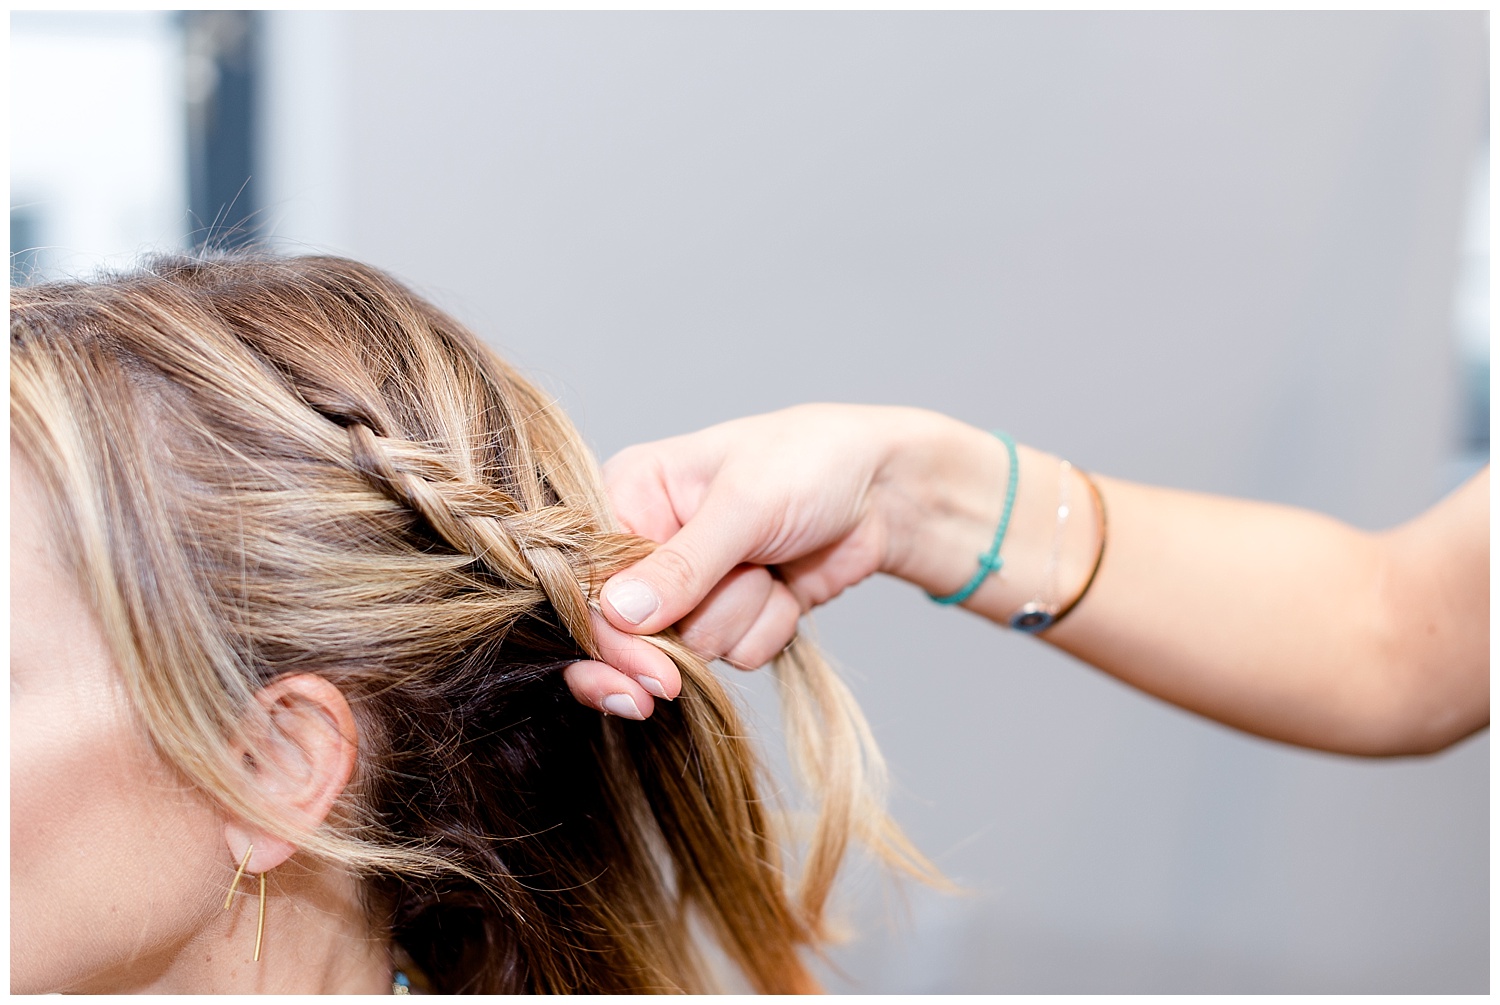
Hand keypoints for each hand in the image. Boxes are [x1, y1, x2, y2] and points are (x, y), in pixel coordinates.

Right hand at [562, 404, 1005, 715]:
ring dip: (741, 618)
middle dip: (680, 639)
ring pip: (692, 647)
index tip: (649, 678)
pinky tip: (787, 586)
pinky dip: (768, 627)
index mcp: (630, 493)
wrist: (886, 488)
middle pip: (631, 629)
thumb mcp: (746, 503)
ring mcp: (693, 584)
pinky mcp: (734, 613)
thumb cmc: (811, 461)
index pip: (593, 580)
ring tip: (768, 565)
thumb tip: (618, 614)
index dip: (613, 636)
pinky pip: (736, 654)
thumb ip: (683, 564)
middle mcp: (650, 541)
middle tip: (679, 678)